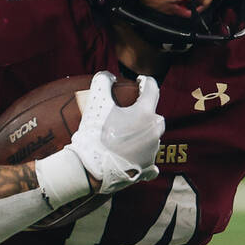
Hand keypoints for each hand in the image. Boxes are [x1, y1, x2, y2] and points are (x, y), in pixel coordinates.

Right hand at [67, 72, 164, 193]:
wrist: (90, 168)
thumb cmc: (94, 134)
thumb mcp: (96, 102)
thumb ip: (102, 82)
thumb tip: (108, 75)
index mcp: (146, 114)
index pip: (152, 88)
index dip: (145, 81)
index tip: (138, 81)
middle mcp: (155, 132)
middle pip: (153, 114)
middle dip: (143, 109)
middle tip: (128, 109)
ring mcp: (153, 151)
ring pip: (151, 136)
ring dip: (141, 132)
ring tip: (124, 133)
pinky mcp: (148, 168)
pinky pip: (150, 160)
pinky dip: (143, 156)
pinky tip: (136, 155)